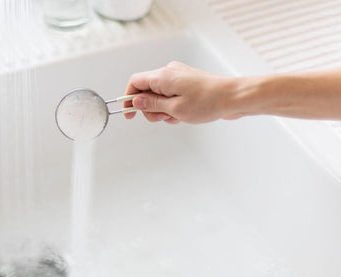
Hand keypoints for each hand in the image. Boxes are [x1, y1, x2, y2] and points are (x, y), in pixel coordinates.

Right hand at [124, 61, 239, 123]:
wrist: (233, 97)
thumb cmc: (208, 102)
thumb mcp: (175, 109)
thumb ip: (153, 105)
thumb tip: (136, 101)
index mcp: (163, 76)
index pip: (135, 82)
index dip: (129, 98)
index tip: (129, 114)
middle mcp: (169, 72)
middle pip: (146, 91)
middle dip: (150, 108)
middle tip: (162, 118)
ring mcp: (179, 77)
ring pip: (158, 95)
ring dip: (162, 110)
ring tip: (177, 117)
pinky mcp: (186, 83)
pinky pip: (170, 95)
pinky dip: (172, 106)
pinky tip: (183, 114)